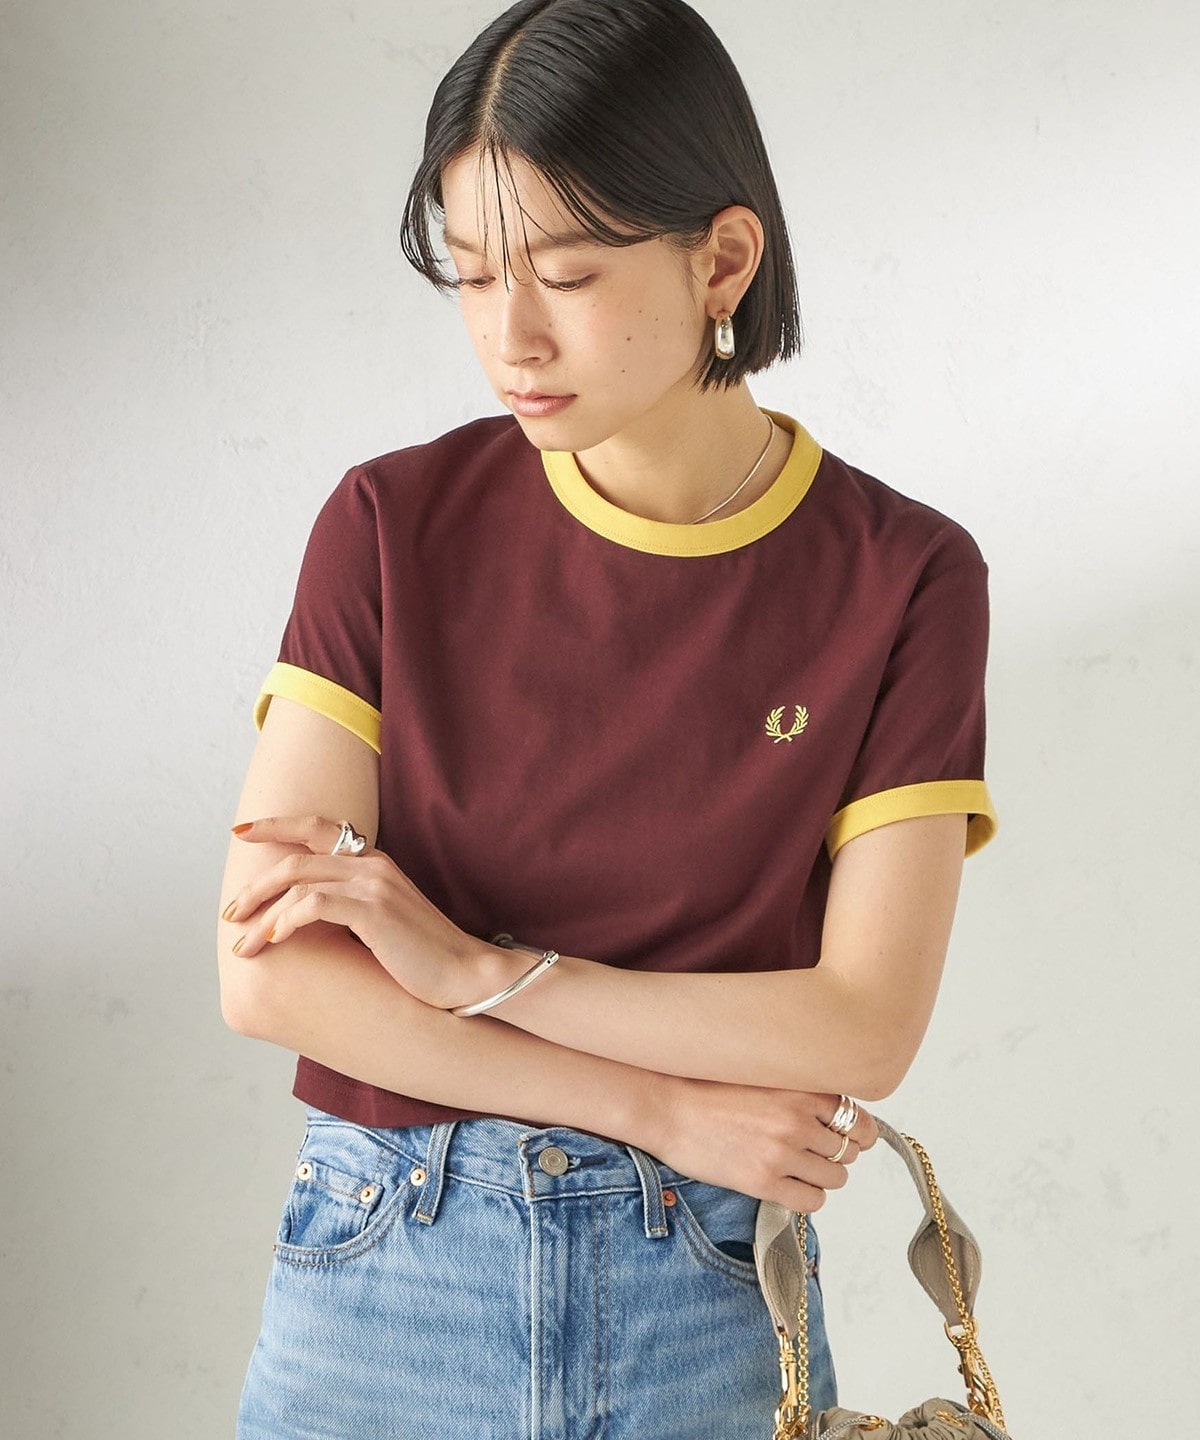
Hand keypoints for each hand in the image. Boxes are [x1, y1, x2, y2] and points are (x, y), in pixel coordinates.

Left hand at [220, 814, 491, 1009]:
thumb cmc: (422, 958)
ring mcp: (373, 884)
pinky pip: (314, 903)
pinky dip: (286, 920)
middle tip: (229, 913)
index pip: (317, 827)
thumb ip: (349, 907)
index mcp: (373, 861)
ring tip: (243, 943)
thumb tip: (303, 919)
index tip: (240, 832)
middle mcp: (372, 864)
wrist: (465, 973)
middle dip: (254, 885)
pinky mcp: (373, 910)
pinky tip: (273, 941)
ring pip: (297, 881)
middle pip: (295, 857)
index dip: (275, 825)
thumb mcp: (382, 922)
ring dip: (261, 913)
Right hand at [649, 1076, 877, 1211]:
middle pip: (848, 1151)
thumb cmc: (710, 1089)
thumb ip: (801, 1091)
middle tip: (815, 1153)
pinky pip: (812, 1201)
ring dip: (823, 1177)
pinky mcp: (764, 1182)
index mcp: (801, 1089)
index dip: (860, 1133)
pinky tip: (791, 1186)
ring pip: (834, 1178)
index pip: (858, 1119)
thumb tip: (838, 1113)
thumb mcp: (764, 1076)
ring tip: (799, 1169)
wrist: (668, 1108)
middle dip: (836, 1155)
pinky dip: (808, 1197)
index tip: (854, 1138)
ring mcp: (782, 1153)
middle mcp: (797, 1120)